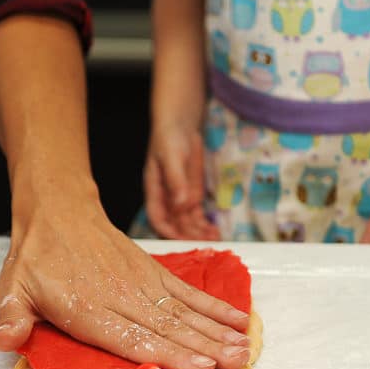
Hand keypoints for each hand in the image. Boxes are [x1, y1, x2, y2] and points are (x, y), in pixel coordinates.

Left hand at [0, 182, 248, 368]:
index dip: (169, 354)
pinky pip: (188, 292)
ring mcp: (142, 284)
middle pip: (169, 328)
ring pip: (184, 312)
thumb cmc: (36, 259)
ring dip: (217, 331)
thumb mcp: (12, 288)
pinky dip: (213, 306)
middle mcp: (122, 298)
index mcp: (90, 309)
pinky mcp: (154, 272)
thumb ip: (12, 317)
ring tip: (244, 347)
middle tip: (236, 363)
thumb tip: (2, 341)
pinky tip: (236, 319)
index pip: (134, 338)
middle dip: (205, 347)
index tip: (199, 366)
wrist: (58, 211)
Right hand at [143, 125, 218, 240]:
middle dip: (188, 236)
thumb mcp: (171, 155)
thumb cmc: (169, 137)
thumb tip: (180, 203)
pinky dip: (205, 226)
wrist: (180, 125)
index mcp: (154, 190)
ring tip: (215, 239)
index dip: (168, 231)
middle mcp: (166, 199)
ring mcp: (179, 199)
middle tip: (205, 243)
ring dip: (199, 234)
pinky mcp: (192, 196)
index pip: (157, 218)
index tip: (182, 240)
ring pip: (187, 224)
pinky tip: (215, 233)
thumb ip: (175, 179)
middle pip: (174, 225)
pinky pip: (197, 217)